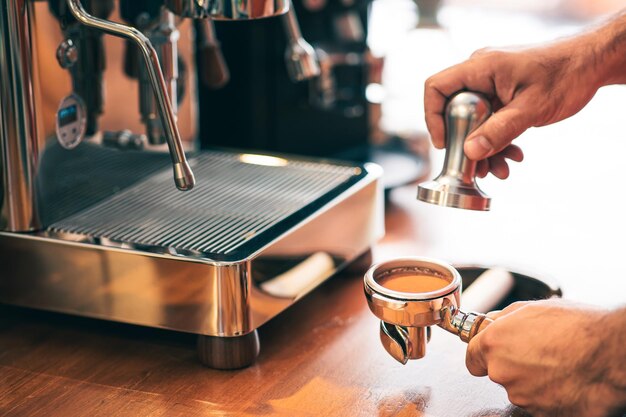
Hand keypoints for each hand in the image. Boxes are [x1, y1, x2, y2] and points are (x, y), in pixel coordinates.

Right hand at [423, 21, 624, 178]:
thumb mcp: (530, 108)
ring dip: (484, 148)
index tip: (445, 143)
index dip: (433, 117)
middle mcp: (481, 74)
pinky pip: (489, 121)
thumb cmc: (565, 75)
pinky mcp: (502, 95)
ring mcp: (491, 84)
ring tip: (499, 169)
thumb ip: (499, 130)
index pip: (437, 88)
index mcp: (481, 68)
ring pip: (473, 121)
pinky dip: (498, 140)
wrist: (591, 65)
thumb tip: (470, 152)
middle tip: (476, 166)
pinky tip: (513, 155)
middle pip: (454, 111)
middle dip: (465, 143)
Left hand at [466, 300, 625, 416]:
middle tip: (541, 352)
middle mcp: (503, 373)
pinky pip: (541, 405)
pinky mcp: (544, 415)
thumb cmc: (576, 327)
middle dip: (514, 365)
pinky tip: (568, 381)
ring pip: (521, 390)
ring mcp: (523, 397)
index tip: (490, 354)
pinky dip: (551, 396)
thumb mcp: (531, 308)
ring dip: (534, 381)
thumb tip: (490, 323)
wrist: (611, 354)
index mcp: (494, 345)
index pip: (472, 359)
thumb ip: (502, 319)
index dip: (482, 355)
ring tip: (560, 365)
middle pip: (498, 374)